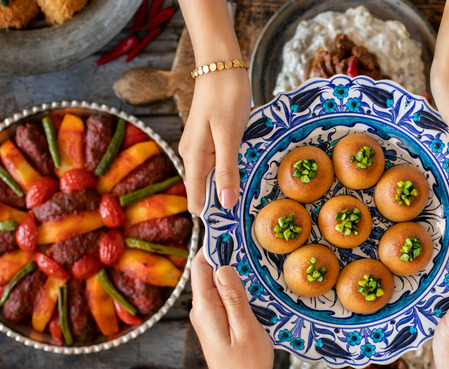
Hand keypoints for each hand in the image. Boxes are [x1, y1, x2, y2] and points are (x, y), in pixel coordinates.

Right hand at [179, 69, 251, 214]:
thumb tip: (226, 204)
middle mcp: (192, 157)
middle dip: (226, 201)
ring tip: (255, 187)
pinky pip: (218, 164)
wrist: (221, 66)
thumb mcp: (230, 135)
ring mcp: (199, 149)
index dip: (215, 214)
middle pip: (205, 193)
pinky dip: (232, 169)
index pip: (196, 202)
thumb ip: (227, 170)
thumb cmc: (226, 97)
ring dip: (231, 184)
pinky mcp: (208, 141)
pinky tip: (248, 166)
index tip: (238, 221)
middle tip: (254, 205)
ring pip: (213, 179)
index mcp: (194, 158)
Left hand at [190, 249, 273, 368]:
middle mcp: (201, 309)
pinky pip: (221, 296)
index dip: (213, 244)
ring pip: (216, 283)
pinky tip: (251, 283)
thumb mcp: (246, 329)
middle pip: (207, 271)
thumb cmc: (246, 366)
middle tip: (247, 237)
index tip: (229, 226)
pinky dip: (234, 286)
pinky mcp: (216, 322)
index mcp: (205, 308)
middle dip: (225, 254)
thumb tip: (223, 266)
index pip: (201, 266)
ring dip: (231, 270)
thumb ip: (234, 297)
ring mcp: (207, 316)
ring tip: (252, 255)